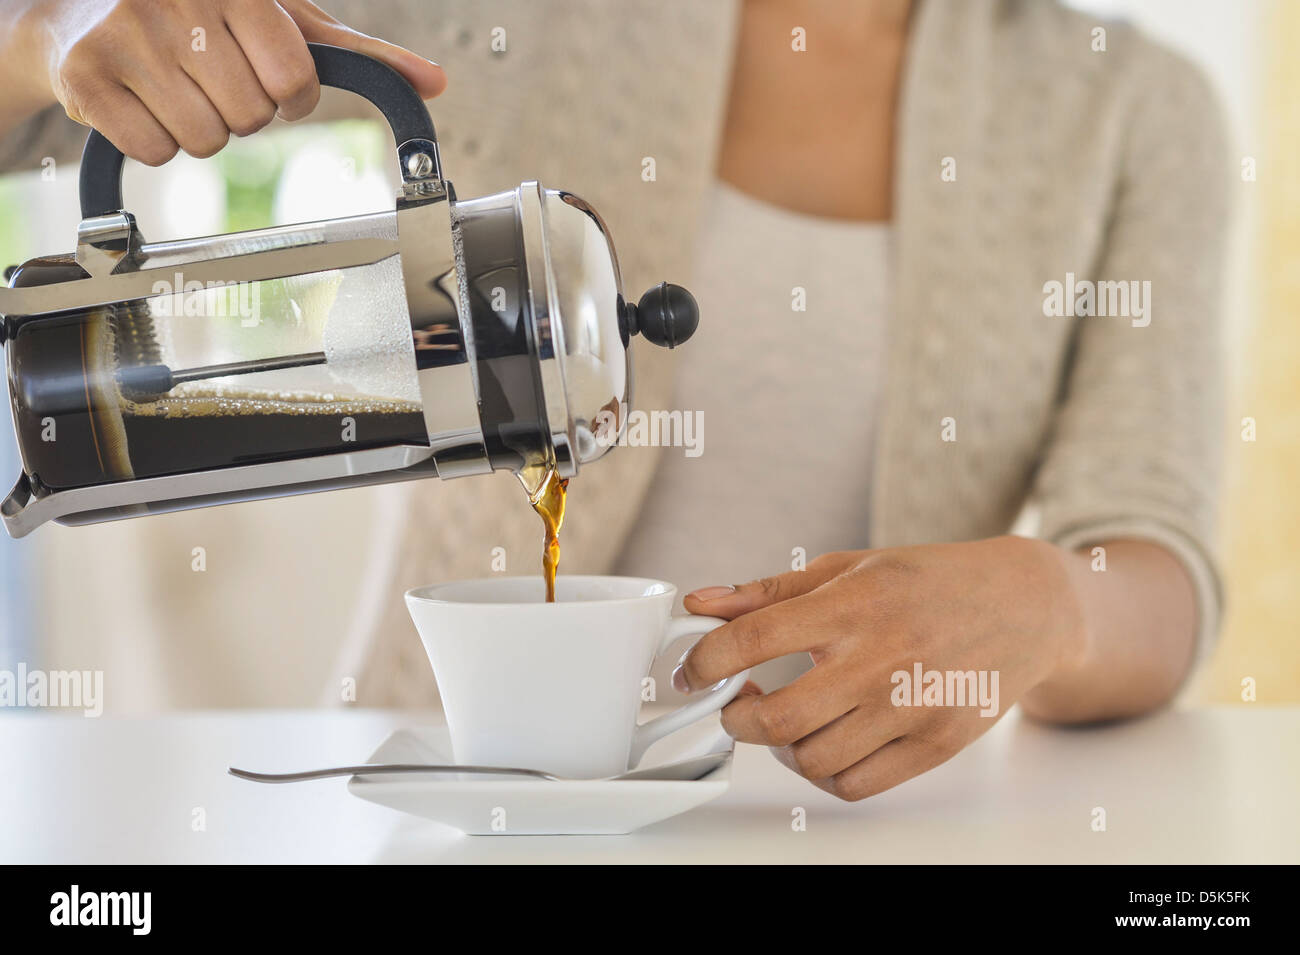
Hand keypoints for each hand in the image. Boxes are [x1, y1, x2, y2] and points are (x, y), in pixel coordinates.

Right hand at [0, 0, 446, 162]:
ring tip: (173, 88)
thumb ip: (356, 52)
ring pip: (206, 139)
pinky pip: (154, 151)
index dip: (288, 96)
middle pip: (252, 116)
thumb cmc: (198, 17)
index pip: (294, 78)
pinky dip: (152, 142)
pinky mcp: (86, 75)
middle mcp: (178, 1)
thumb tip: (435, 83)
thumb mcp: (281, 19)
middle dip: (241, 112)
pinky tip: (140, 102)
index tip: (266, 79)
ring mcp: (126, 35)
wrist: (72, 11)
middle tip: (210, 81)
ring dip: (199, 130)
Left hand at [675, 537, 1089, 800]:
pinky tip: (824, 743)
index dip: (705, 660)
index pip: (755, 638)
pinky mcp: (937, 744)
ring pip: (811, 760)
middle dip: (734, 719)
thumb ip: (767, 591)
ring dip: (780, 749)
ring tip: (785, 721)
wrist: (1024, 606)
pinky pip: (856, 785)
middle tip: (734, 704)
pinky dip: (824, 774)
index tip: (690, 672)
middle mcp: (881, 657)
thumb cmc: (927, 582)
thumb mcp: (847, 567)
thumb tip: (699, 604)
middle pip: (777, 718)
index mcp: (852, 604)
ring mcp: (912, 706)